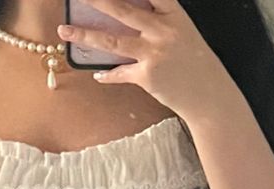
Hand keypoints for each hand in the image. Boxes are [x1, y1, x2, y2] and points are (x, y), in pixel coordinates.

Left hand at [58, 0, 231, 120]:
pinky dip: (107, 74)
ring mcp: (153, 53)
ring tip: (65, 30)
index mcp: (173, 14)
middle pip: (123, 9)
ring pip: (112, 40)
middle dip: (97, 0)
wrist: (209, 95)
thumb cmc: (195, 62)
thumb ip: (158, 21)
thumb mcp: (182, 32)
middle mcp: (162, 30)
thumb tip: (127, 16)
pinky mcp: (146, 76)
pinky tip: (98, 74)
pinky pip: (119, 73)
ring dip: (85, 35)